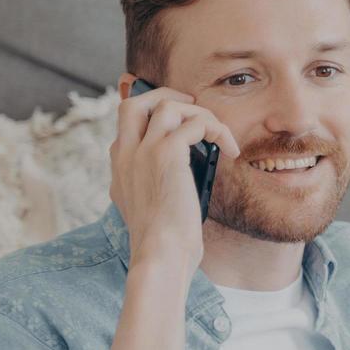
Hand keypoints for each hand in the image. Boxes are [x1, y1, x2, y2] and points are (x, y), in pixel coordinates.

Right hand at [110, 75, 239, 273]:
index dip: (151, 115)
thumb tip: (178, 176)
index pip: (126, 123)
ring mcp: (143, 150)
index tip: (176, 123)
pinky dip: (217, 130)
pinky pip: (195, 122)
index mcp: (119, 167)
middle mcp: (125, 153)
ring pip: (168, 106)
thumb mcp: (150, 210)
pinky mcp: (166, 152)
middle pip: (135, 102)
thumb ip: (154, 186)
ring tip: (219, 133)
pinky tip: (230, 149)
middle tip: (193, 106)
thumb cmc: (163, 241)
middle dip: (165, 96)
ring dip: (199, 114)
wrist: (160, 254)